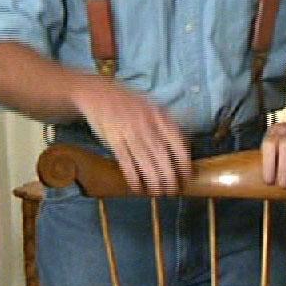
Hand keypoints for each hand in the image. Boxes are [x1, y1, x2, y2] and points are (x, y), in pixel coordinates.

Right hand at [70, 78, 191, 194]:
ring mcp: (129, 133)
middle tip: (174, 190)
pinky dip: (132, 177)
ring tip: (159, 193)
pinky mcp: (114, 140)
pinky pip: (125, 162)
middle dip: (169, 175)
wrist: (98, 93)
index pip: (177, 141)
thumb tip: (183, 142)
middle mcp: (146, 125)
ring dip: (153, 180)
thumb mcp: (151, 105)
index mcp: (158, 115)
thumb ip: (166, 123)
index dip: (183, 160)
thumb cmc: (128, 101)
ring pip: (145, 161)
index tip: (187, 174)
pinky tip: (138, 188)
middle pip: (161, 154)